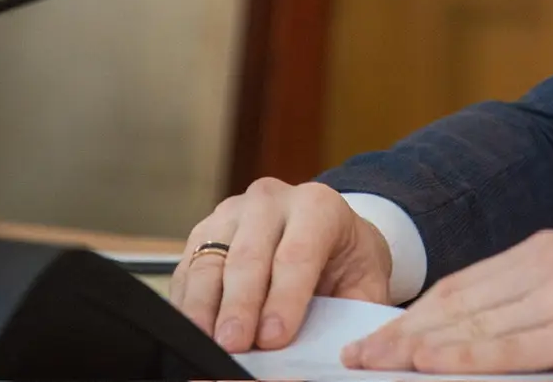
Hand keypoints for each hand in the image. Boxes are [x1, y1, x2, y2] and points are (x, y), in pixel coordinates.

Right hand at [169, 178, 394, 352]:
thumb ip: (355, 310)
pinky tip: (195, 335)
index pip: (298, 252)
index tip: (275, 338)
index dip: (284, 298)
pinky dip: (187, 308)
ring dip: (205, 310)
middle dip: (240, 307)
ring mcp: (229, 215)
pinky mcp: (201, 235)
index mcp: (318, 206)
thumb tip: (341, 350)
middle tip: (236, 347)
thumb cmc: (345, 261)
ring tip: (210, 347)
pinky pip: (186, 273)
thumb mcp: (366, 279)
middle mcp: (270, 202)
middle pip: (248, 256)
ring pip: (208, 263)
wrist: (325, 232)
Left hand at [342, 233, 552, 374]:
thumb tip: (492, 340)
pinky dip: (464, 359)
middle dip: (403, 332)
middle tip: (356, 356)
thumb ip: (548, 307)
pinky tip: (429, 366)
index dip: (417, 314)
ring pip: (474, 326)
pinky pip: (512, 349)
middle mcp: (552, 265)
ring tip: (375, 365)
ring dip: (418, 348)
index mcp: (552, 251)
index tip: (379, 337)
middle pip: (458, 302)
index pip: (466, 285)